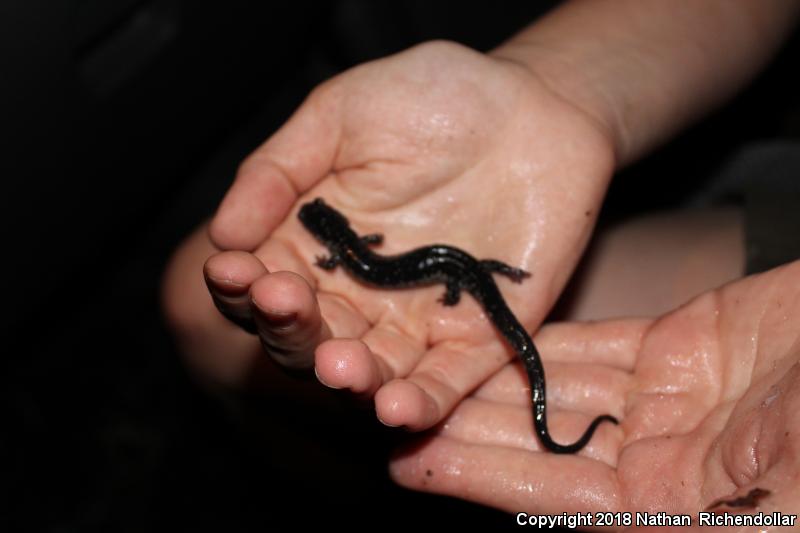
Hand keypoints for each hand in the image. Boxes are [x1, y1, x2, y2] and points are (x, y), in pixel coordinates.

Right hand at [171, 40, 614, 428]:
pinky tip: (394, 407)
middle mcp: (358, 293)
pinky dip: (420, 403)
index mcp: (316, 243)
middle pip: (307, 335)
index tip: (234, 271)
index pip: (262, 280)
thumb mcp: (342, 114)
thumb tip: (224, 233)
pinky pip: (444, 384)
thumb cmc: (434, 98)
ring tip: (339, 365)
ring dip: (349, 377)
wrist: (534, 108)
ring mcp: (416, 320)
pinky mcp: (477, 337)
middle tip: (285, 304)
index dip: (241, 283)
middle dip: (290, 328)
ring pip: (370, 369)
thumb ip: (279, 169)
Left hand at [390, 261, 799, 523]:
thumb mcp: (789, 486)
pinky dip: (542, 344)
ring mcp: (666, 403)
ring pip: (555, 391)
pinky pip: (593, 347)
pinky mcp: (679, 348)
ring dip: (491, 381)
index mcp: (677, 513)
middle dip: (467, 428)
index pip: (553, 501)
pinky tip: (489, 336)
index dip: (481, 483)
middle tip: (392, 408)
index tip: (413, 467)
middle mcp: (660, 464)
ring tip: (424, 368)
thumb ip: (726, 505)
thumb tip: (636, 514)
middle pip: (539, 445)